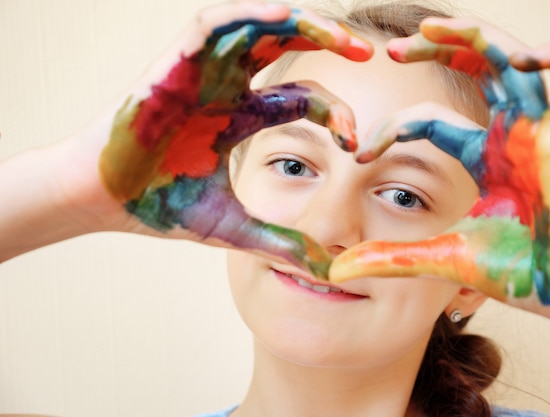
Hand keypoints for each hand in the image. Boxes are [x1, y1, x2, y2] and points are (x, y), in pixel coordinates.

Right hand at [98, 1, 372, 277]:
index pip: (301, 99)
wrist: (102, 200)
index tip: (356, 143)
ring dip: (298, 23)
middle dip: (326, 44)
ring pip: (256, 27)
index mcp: (240, 118)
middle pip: (284, 47)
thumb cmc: (160, 208)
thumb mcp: (234, 227)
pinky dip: (248, 15)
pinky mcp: (174, 62)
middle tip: (367, 53)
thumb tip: (327, 269)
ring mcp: (201, 71)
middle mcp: (226, 87)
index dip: (334, 114)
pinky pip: (214, 24)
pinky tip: (284, 17)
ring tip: (340, 35)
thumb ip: (280, 242)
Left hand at [329, 17, 549, 308]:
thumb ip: (390, 258)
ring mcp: (539, 130)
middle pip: (477, 68)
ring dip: (477, 38)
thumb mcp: (439, 256)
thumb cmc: (513, 273)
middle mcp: (509, 134)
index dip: (393, 127)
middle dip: (437, 47)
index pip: (430, 120)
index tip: (359, 148)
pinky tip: (521, 57)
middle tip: (391, 48)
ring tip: (433, 28)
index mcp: (482, 155)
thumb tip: (337, 270)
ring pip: (513, 61)